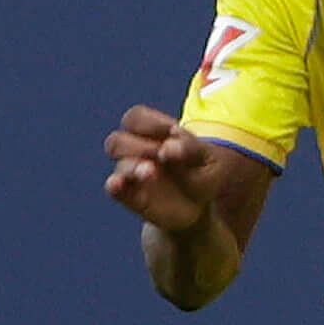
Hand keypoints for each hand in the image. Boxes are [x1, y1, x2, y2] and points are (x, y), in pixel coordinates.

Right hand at [105, 107, 245, 234]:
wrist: (203, 207)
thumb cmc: (205, 174)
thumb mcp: (209, 158)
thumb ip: (191, 148)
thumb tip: (167, 147)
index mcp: (155, 134)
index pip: (136, 118)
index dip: (149, 122)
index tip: (172, 130)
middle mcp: (138, 152)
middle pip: (118, 140)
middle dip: (139, 145)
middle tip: (162, 154)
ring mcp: (133, 174)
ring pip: (119, 163)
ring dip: (132, 165)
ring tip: (150, 171)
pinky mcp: (132, 197)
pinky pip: (114, 188)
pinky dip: (115, 185)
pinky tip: (120, 184)